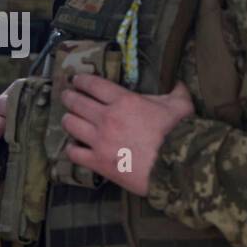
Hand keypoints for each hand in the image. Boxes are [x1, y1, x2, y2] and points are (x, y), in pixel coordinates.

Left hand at [60, 73, 193, 196]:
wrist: (177, 166)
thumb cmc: (179, 134)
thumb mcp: (180, 105)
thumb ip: (175, 91)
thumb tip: (178, 83)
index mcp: (124, 100)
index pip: (93, 84)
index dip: (81, 80)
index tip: (76, 80)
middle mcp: (107, 118)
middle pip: (76, 102)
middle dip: (69, 97)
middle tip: (66, 96)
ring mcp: (100, 141)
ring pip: (70, 125)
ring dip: (68, 120)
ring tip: (68, 119)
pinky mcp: (99, 162)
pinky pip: (74, 153)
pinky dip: (71, 148)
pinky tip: (73, 147)